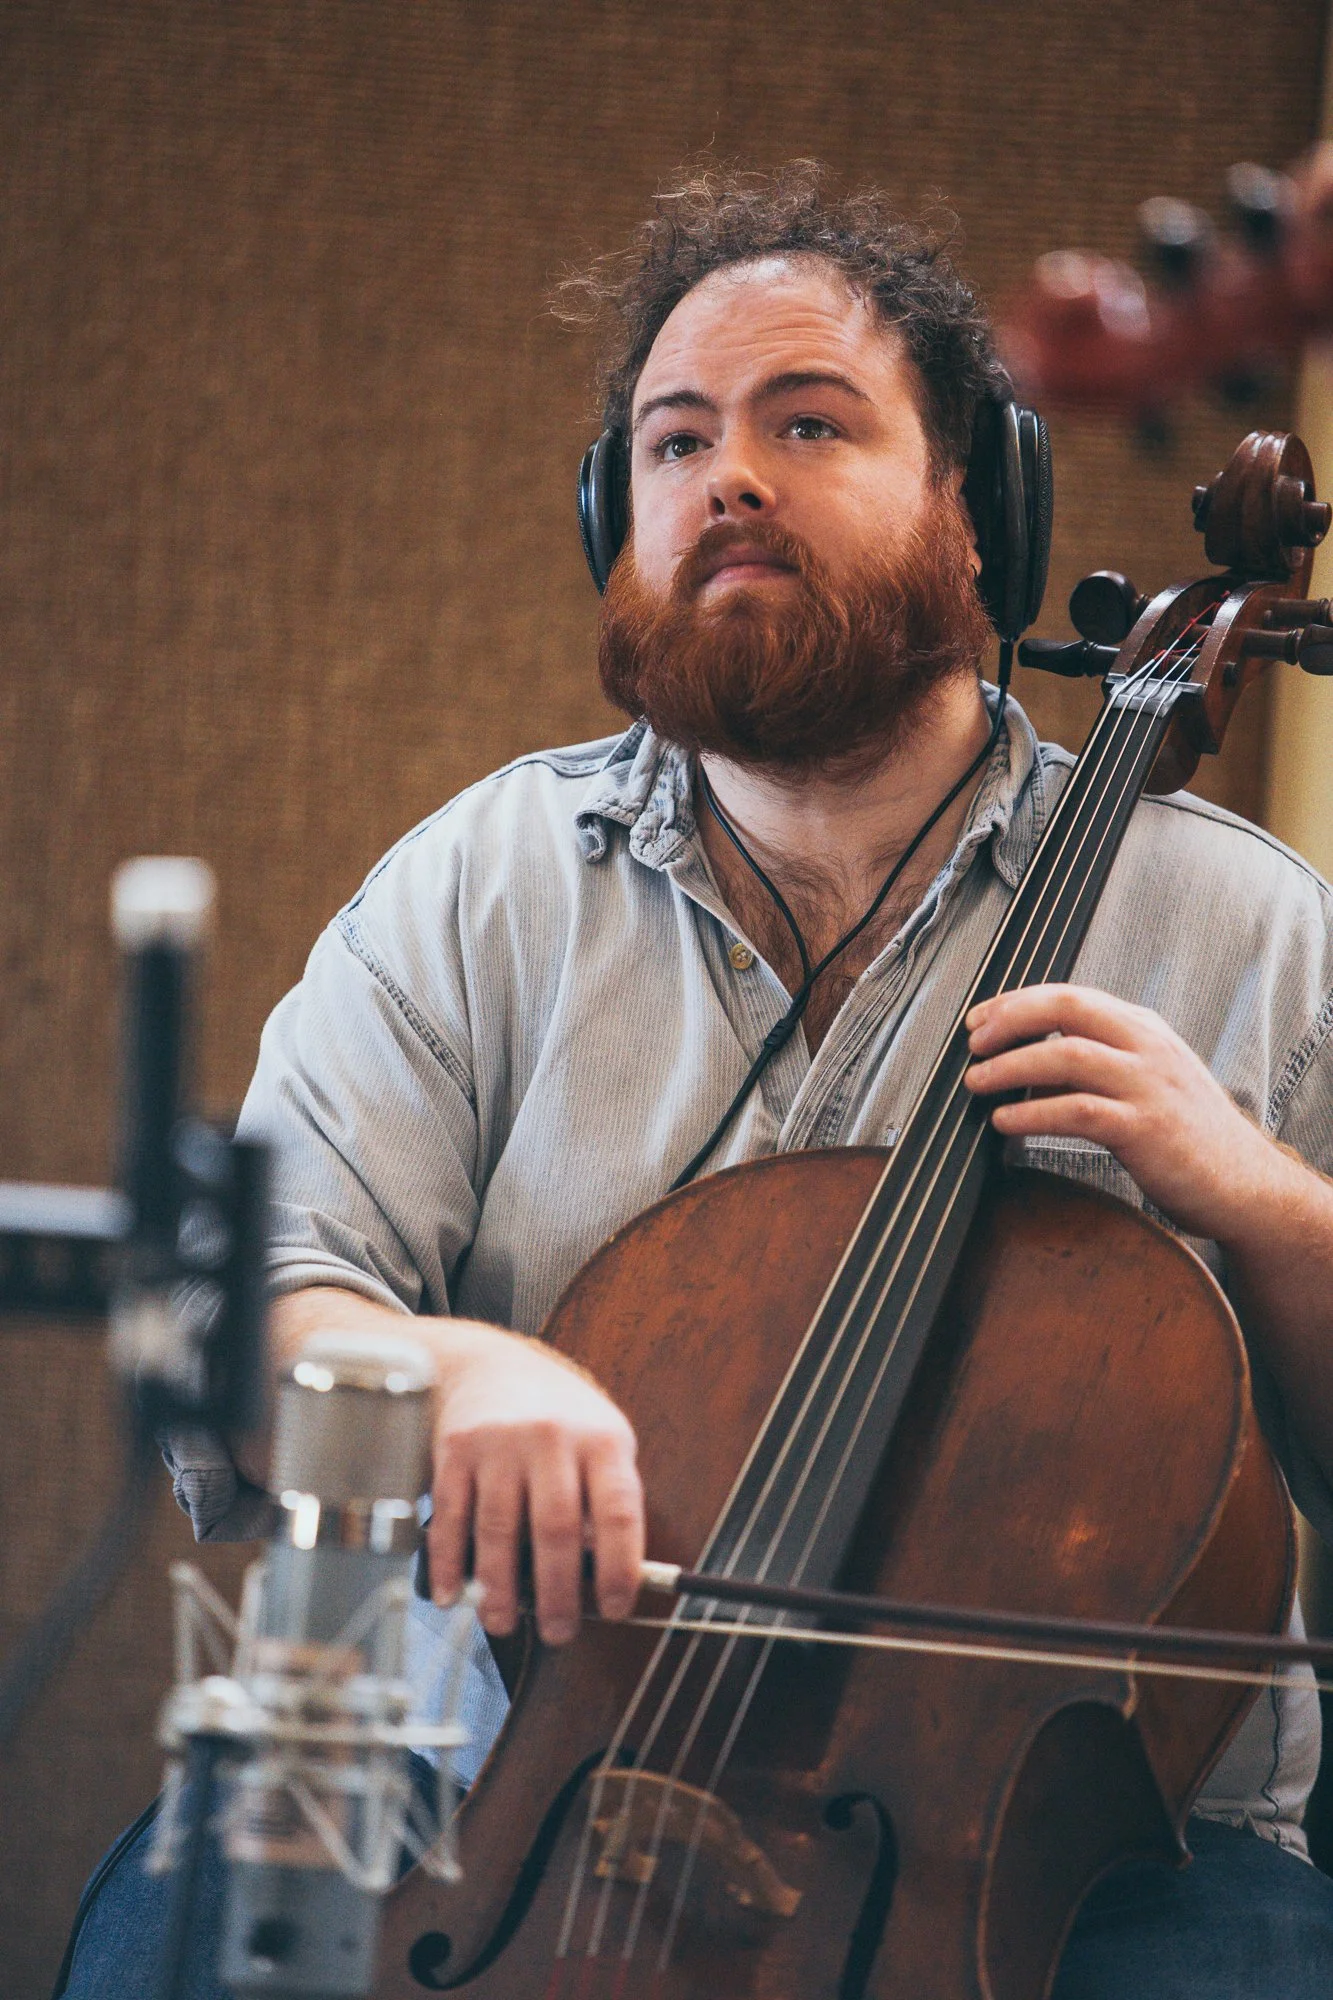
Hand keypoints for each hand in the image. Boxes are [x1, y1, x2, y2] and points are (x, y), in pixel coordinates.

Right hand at [427, 1324, 643, 1648]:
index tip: (616, 1608)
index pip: (618, 1511)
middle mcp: (552, 1437)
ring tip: (504, 1623)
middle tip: (558, 1631)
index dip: (619, 1567)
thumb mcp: (601, 1441)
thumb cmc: (557, 1416)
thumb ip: (607, 1501)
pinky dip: (450, 1564)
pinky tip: (453, 1593)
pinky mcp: (455, 1450)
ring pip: (500, 1529)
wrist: (489, 1363)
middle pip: (557, 1528)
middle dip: (557, 1593)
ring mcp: (500, 1442)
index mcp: (601, 1439)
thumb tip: (607, 1578)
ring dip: (500, 1588)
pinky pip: (452, 1518)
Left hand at [962, 983, 1289, 1247]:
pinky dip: (1032, 1113)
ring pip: (1065, 1055)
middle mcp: (1147, 1047)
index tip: (979, 1020)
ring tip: (976, 1083)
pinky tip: (1004, 1123)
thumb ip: (1101, 1059)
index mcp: (1144, 1029)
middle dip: (1009, 1020)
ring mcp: (1149, 1086)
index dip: (1017, 1003)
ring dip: (1010, 1067)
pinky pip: (1077, 1111)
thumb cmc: (1187, 1135)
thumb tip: (1028, 1060)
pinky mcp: (1146, 1129)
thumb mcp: (1148, 1078)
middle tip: (973, 1044)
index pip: (1071, 996)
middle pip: (1066, 1008)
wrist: (1245, 1185)